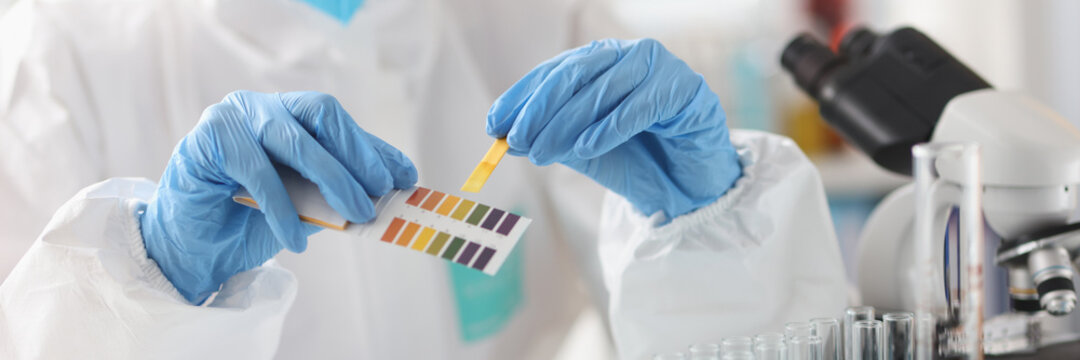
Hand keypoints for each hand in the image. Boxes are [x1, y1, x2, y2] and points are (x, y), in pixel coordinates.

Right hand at [141, 91, 416, 303]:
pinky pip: (257, 170)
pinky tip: (298, 239)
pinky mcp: (206, 141)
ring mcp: (232, 118)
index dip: (373, 148)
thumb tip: (391, 190)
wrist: (192, 250)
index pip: (338, 122)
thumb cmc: (249, 224)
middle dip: (357, 155)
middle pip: (321, 114)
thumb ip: (340, 190)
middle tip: (381, 193)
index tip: (406, 177)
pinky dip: (283, 208)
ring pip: (293, 140)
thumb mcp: (308, 206)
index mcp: (287, 115)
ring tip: (356, 216)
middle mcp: (260, 107)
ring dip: (333, 179)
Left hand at [487, 38, 740, 219]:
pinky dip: (610, 126)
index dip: (521, 97)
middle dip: (540, 109)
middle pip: (575, 74)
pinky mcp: (686, 88)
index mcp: (602, 61)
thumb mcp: (584, 149)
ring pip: (604, 89)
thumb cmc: (638, 159)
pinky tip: (586, 146)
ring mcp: (659, 67)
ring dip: (567, 123)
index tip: (494, 125)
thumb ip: (552, 137)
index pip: (554, 72)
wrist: (691, 184)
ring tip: (542, 152)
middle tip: (516, 140)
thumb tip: (506, 136)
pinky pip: (640, 106)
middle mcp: (628, 56)